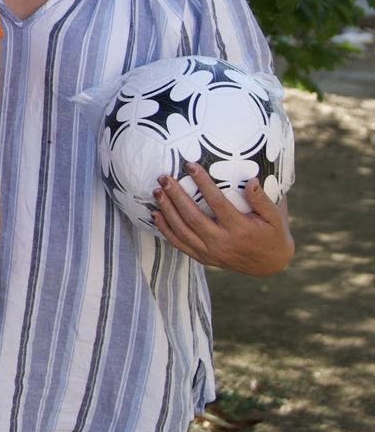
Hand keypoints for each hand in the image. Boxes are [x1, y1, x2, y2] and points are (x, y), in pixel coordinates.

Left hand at [153, 165, 293, 275]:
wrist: (269, 265)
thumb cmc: (273, 234)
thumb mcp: (275, 217)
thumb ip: (262, 200)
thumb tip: (250, 180)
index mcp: (241, 229)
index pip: (217, 203)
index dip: (203, 184)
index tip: (191, 166)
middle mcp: (222, 242)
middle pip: (193, 217)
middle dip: (176, 196)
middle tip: (164, 177)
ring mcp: (210, 252)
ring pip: (182, 231)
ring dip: (167, 210)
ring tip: (157, 191)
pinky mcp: (203, 258)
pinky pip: (179, 244)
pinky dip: (165, 230)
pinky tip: (156, 214)